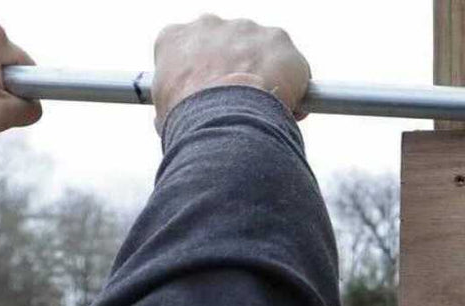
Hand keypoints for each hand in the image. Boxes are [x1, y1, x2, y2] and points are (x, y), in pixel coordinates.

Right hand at [152, 15, 310, 133]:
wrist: (223, 120)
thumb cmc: (189, 123)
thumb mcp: (166, 111)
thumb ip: (176, 102)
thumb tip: (180, 120)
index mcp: (175, 38)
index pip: (193, 52)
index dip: (209, 77)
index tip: (217, 97)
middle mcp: (210, 25)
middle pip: (233, 48)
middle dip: (242, 72)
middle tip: (246, 104)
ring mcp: (246, 30)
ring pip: (266, 54)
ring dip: (272, 78)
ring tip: (270, 111)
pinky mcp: (280, 40)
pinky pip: (295, 66)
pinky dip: (298, 87)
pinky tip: (290, 109)